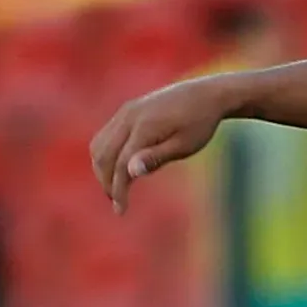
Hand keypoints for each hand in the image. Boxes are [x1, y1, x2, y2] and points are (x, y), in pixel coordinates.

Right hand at [89, 76, 235, 213]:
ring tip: (117, 188)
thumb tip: (130, 172)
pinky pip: (105, 135)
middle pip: (103, 156)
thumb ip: (155, 158)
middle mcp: (129, 116)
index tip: (121, 211)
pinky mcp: (127, 110)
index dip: (118, 190)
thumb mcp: (184, 146)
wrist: (207, 94)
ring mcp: (126, 111)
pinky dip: (106, 155)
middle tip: (118, 203)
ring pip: (99, 145)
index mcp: (144, 127)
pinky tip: (120, 168)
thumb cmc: (199, 124)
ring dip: (102, 169)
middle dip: (106, 182)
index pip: (120, 165)